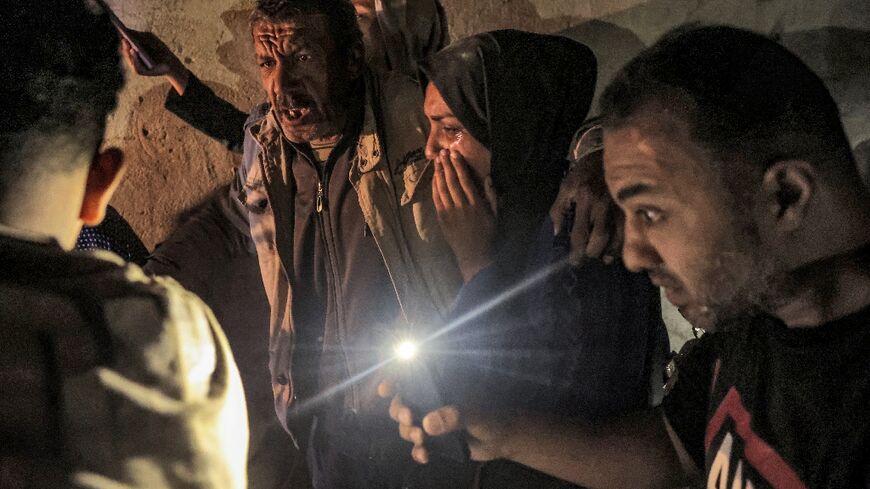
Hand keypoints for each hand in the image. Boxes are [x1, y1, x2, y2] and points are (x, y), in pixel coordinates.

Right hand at [120, 30, 188, 94]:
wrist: (171, 62)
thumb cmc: (160, 49)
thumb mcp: (151, 39)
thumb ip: (140, 35)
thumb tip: (128, 30)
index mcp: (132, 50)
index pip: (124, 43)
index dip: (120, 36)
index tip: (118, 28)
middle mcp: (132, 58)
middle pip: (125, 51)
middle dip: (124, 43)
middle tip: (122, 36)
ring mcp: (136, 65)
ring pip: (129, 59)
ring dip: (127, 50)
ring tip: (126, 42)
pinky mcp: (142, 72)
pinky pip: (136, 66)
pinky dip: (134, 58)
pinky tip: (133, 50)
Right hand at [378, 380, 511, 463]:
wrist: (501, 439)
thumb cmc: (490, 415)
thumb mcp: (474, 412)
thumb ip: (453, 416)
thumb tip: (428, 424)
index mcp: (438, 386)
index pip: (411, 378)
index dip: (395, 381)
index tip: (386, 389)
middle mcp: (430, 402)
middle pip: (402, 403)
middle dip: (400, 411)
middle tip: (409, 418)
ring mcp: (431, 422)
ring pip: (407, 426)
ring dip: (409, 433)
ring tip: (422, 439)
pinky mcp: (434, 441)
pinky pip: (418, 446)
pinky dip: (418, 452)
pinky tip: (424, 456)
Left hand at [432, 149, 497, 281]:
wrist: (475, 256)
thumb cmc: (488, 235)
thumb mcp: (496, 216)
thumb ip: (492, 196)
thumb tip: (488, 178)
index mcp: (476, 204)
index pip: (465, 180)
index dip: (458, 166)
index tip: (454, 154)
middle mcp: (462, 206)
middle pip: (451, 181)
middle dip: (446, 165)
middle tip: (442, 152)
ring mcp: (450, 213)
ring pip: (442, 189)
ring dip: (438, 174)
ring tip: (437, 161)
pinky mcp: (442, 219)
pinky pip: (436, 200)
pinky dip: (434, 188)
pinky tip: (433, 178)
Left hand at [549, 151, 622, 264]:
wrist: (606, 153)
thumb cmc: (583, 173)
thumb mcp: (566, 187)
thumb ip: (558, 210)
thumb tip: (557, 232)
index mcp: (584, 199)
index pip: (579, 232)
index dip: (576, 250)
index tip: (574, 261)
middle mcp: (602, 204)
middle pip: (599, 237)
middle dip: (592, 252)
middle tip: (587, 259)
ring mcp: (618, 205)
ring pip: (617, 236)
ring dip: (610, 252)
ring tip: (603, 259)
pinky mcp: (629, 206)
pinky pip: (629, 229)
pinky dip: (623, 243)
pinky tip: (618, 250)